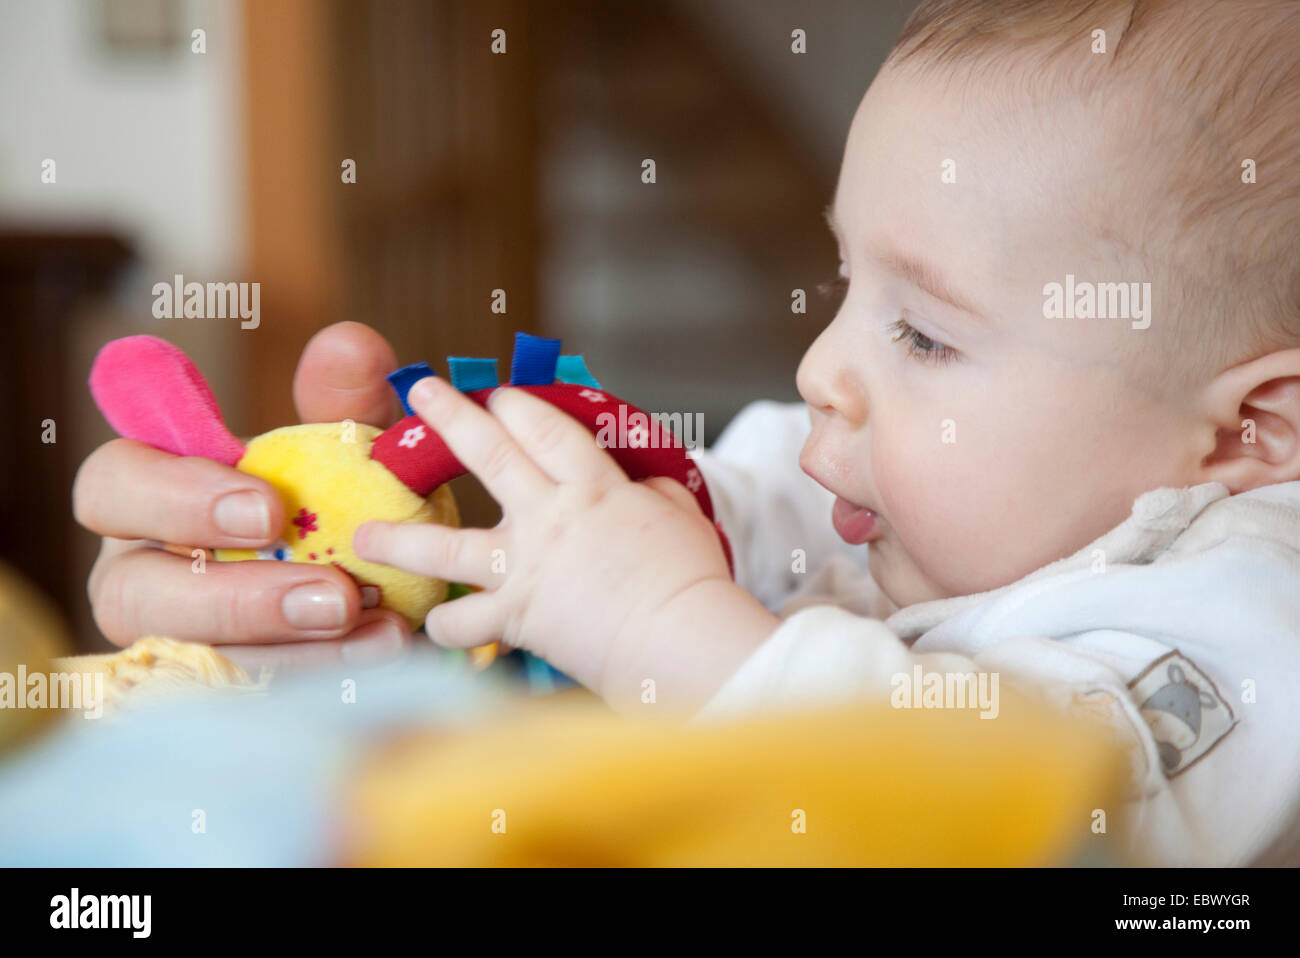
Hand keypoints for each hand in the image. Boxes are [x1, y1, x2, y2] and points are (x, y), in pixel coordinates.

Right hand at [73, 322, 412, 669]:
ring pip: (200, 660)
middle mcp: (148, 574)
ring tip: (380, 629)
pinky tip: (386, 651)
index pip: (113, 487)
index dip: (175, 498)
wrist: (374, 572)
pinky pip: (254, 698)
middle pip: (136, 595)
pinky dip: (324, 676)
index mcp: (152, 499)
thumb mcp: (343, 444)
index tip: (268, 508)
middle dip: (232, 599)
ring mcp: (181, 643)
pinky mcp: (227, 689)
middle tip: (333, 593)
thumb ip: (341, 398)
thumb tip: (353, 345)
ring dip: (293, 650)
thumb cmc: (328, 497)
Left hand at [353, 377, 778, 712]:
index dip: (517, 405)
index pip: (544, 429)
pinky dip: (447, 626)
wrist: (678, 639)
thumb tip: (639, 487)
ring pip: (442, 546)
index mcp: (592, 486)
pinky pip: (461, 623)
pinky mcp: (513, 618)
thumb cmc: (690, 578)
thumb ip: (650, 493)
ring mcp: (522, 568)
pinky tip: (436, 625)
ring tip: (365, 535)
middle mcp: (546, 517)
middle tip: (419, 390)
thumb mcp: (679, 516)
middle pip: (488, 453)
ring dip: (399, 537)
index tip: (499, 395)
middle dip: (450, 415)